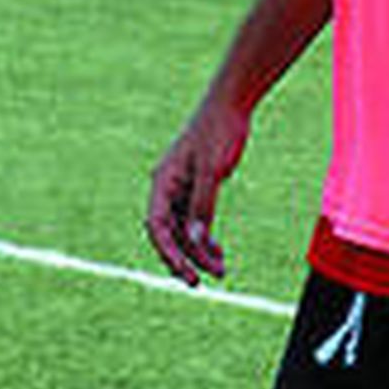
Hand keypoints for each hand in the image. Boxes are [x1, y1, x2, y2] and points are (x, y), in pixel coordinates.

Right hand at [144, 97, 249, 287]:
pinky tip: (219, 253)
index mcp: (163, 181)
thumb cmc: (219, 131)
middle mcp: (167, 188)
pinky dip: (206, 237)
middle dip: (184, 258)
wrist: (231, 105)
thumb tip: (196, 242)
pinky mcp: (197, 188)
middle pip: (169, 233)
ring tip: (220, 271)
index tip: (184, 273)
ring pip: (185, 230)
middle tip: (199, 282)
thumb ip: (203, 205)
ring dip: (200, 251)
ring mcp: (181, 189)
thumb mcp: (213, 170)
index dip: (168, 252)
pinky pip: (196, 220)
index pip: (157, 226)